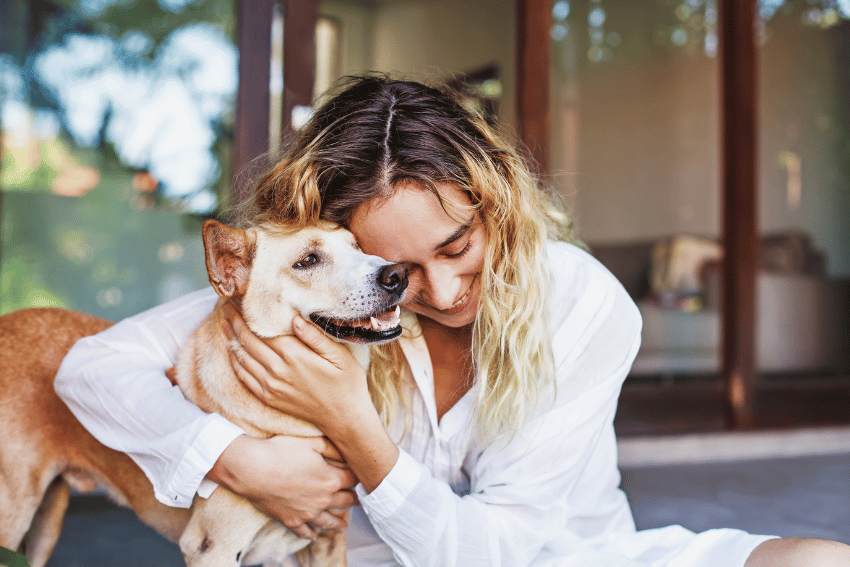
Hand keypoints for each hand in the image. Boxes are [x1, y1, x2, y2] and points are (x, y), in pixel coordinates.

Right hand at [207, 434, 356, 539]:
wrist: (252, 470)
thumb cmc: (281, 452)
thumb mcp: (311, 442)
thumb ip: (332, 447)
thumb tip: (347, 451)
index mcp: (331, 479)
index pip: (353, 479)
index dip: (358, 476)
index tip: (361, 476)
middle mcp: (323, 500)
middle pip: (346, 501)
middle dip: (353, 499)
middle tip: (358, 500)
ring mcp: (307, 513)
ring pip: (328, 521)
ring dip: (338, 523)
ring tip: (344, 526)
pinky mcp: (291, 520)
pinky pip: (304, 532)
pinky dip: (311, 534)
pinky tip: (314, 535)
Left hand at [222, 303, 372, 433]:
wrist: (344, 418)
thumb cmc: (347, 383)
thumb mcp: (340, 356)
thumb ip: (315, 337)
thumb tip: (294, 318)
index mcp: (295, 356)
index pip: (262, 330)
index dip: (247, 315)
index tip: (239, 301)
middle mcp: (278, 371)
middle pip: (247, 342)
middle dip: (235, 322)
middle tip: (226, 307)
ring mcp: (270, 386)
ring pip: (242, 358)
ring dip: (231, 340)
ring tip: (225, 324)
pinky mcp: (269, 398)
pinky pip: (244, 377)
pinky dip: (235, 362)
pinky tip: (233, 352)